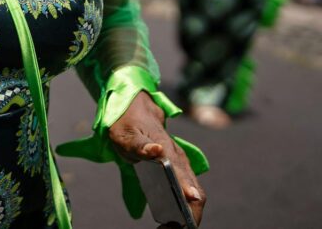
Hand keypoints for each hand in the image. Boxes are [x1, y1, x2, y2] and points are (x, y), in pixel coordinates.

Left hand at [108, 92, 205, 225]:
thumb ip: (140, 145)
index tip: (180, 223)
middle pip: (195, 195)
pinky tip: (168, 216)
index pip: (190, 187)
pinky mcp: (175, 168)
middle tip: (168, 228)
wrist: (133, 106)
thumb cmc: (128, 121)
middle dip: (188, 216)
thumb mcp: (126, 134)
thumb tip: (156, 151)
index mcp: (170, 154)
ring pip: (191, 193)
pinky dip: (181, 205)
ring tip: (167, 226)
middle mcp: (180, 161)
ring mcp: (179, 164)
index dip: (190, 208)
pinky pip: (183, 189)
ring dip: (185, 212)